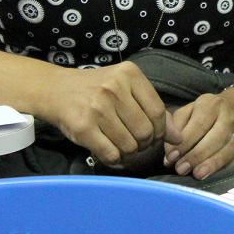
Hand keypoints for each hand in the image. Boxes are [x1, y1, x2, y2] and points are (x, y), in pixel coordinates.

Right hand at [48, 61, 166, 165]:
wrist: (55, 90)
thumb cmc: (96, 89)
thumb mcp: (126, 87)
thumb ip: (152, 107)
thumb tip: (178, 137)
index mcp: (129, 74)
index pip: (158, 111)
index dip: (161, 130)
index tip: (154, 135)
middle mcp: (114, 88)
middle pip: (145, 130)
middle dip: (144, 143)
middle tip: (136, 142)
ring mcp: (97, 107)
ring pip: (129, 145)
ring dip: (129, 151)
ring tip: (122, 145)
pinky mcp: (83, 126)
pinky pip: (110, 153)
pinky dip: (114, 159)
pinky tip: (110, 151)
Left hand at [163, 88, 233, 178]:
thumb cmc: (209, 111)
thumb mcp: (191, 109)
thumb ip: (177, 128)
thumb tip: (168, 156)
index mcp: (211, 104)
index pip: (198, 124)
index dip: (184, 143)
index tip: (171, 157)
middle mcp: (228, 116)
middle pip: (214, 138)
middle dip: (196, 155)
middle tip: (181, 169)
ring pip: (228, 149)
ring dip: (211, 164)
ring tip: (197, 174)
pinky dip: (224, 168)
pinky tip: (212, 175)